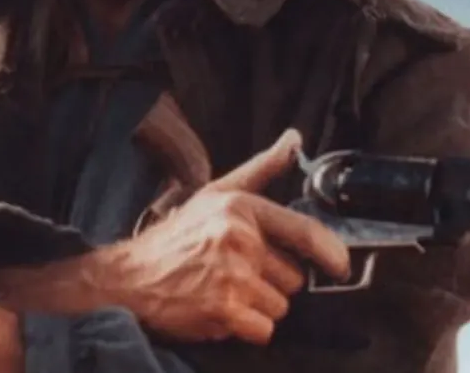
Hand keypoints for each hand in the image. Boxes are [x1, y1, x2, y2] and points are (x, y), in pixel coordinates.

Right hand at [105, 129, 350, 344]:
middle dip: (272, 281)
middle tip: (238, 273)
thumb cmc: (176, 238)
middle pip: (294, 277)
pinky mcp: (224, 309)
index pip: (304, 231)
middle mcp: (238, 239)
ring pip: (280, 306)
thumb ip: (262, 168)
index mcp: (241, 208)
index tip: (340, 266)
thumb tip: (294, 139)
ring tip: (227, 291)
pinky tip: (222, 312)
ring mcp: (232, 275)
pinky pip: (264, 330)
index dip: (331, 253)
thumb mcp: (217, 193)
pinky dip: (247, 329)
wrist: (129, 278)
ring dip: (259, 307)